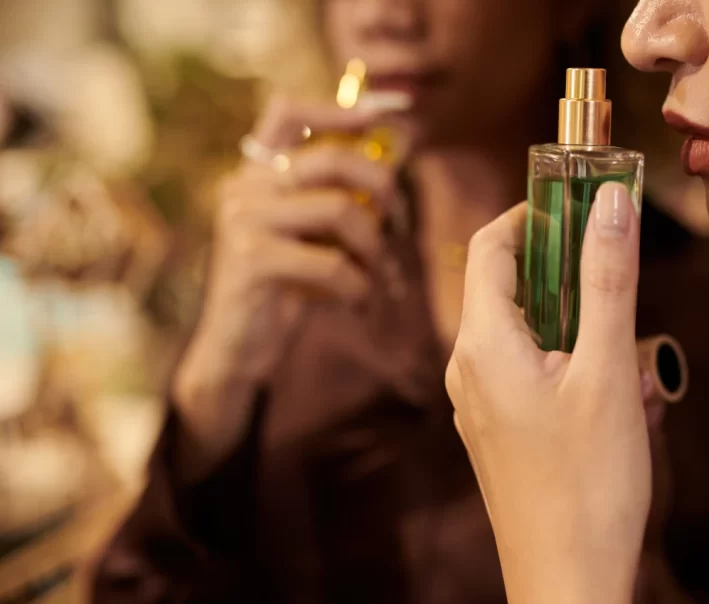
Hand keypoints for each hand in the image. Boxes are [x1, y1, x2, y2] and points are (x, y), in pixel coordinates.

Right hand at [174, 96, 403, 477]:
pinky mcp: (252, 260)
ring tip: (384, 279)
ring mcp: (244, 220)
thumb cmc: (284, 290)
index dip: (336, 109)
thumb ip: (335, 200)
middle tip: (401, 225)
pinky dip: (360, 287)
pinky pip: (333, 263)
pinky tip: (360, 303)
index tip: (379, 118)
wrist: (238, 349)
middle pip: (332, 157)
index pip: (287, 112)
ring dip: (377, 249)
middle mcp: (244, 186)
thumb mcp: (310, 237)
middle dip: (384, 187)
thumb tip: (391, 168)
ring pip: (342, 210)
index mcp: (255, 173)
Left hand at [446, 182, 650, 603]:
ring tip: (633, 361)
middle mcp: (470, 368)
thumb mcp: (608, 371)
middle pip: (513, 285)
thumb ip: (607, 281)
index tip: (584, 198)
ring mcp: (483, 402)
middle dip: (574, 275)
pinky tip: (622, 398)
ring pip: (534, 331)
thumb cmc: (587, 485)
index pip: (493, 244)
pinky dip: (579, 364)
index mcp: (482, 344)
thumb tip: (611, 203)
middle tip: (625, 279)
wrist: (567, 582)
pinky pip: (537, 371)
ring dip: (586, 327)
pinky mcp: (504, 429)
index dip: (536, 211)